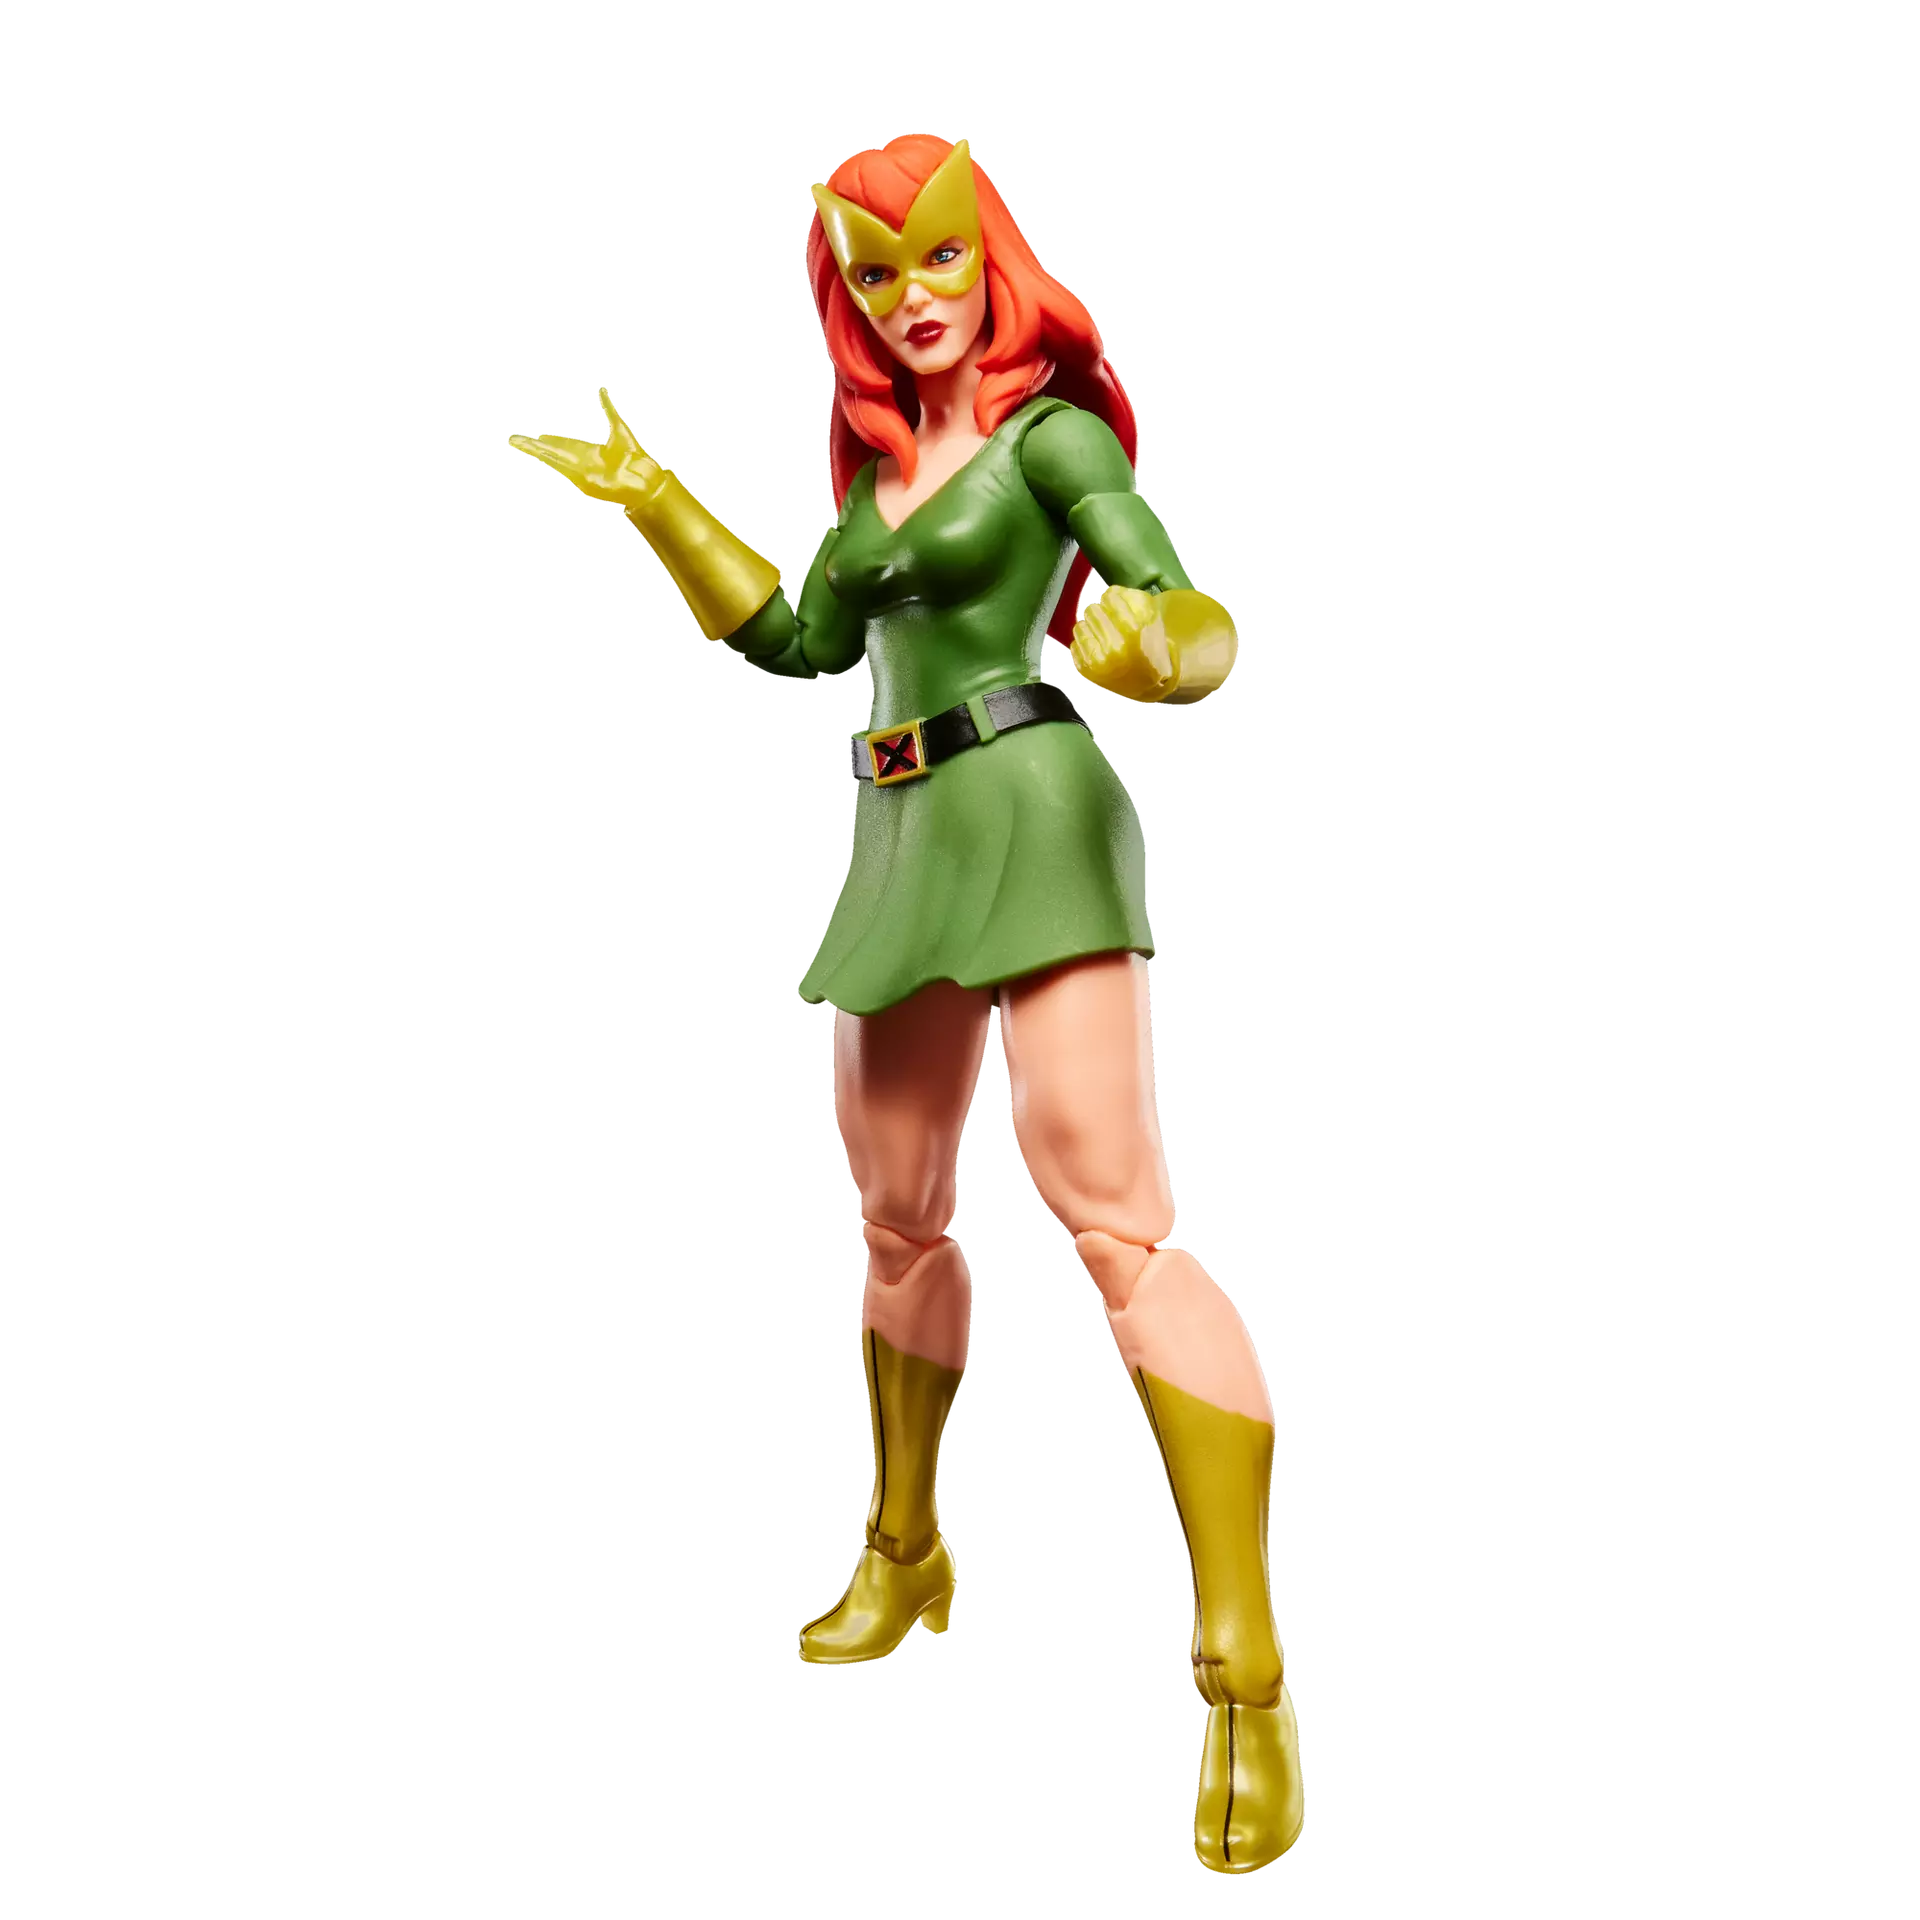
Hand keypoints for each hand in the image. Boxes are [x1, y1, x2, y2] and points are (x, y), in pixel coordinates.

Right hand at [505, 384, 664, 506]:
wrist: (645, 477)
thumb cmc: (635, 457)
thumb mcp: (617, 424)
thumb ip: (608, 407)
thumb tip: (602, 387)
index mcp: (590, 452)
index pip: (563, 443)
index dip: (547, 439)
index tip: (533, 434)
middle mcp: (582, 462)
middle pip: (552, 451)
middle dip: (533, 445)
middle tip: (512, 438)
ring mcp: (581, 472)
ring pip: (552, 458)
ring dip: (534, 451)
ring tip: (515, 442)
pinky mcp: (582, 481)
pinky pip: (562, 468)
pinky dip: (548, 459)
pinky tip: (536, 452)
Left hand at [1070, 585, 1177, 704]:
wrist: (1149, 684)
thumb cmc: (1150, 647)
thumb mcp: (1152, 619)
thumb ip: (1132, 600)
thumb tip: (1106, 591)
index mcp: (1133, 632)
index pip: (1109, 599)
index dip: (1110, 598)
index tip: (1112, 603)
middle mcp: (1113, 647)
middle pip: (1091, 610)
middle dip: (1098, 611)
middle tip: (1105, 618)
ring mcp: (1097, 662)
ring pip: (1079, 626)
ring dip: (1088, 626)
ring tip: (1099, 632)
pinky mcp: (1085, 672)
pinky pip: (1073, 645)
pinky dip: (1083, 642)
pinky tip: (1095, 645)